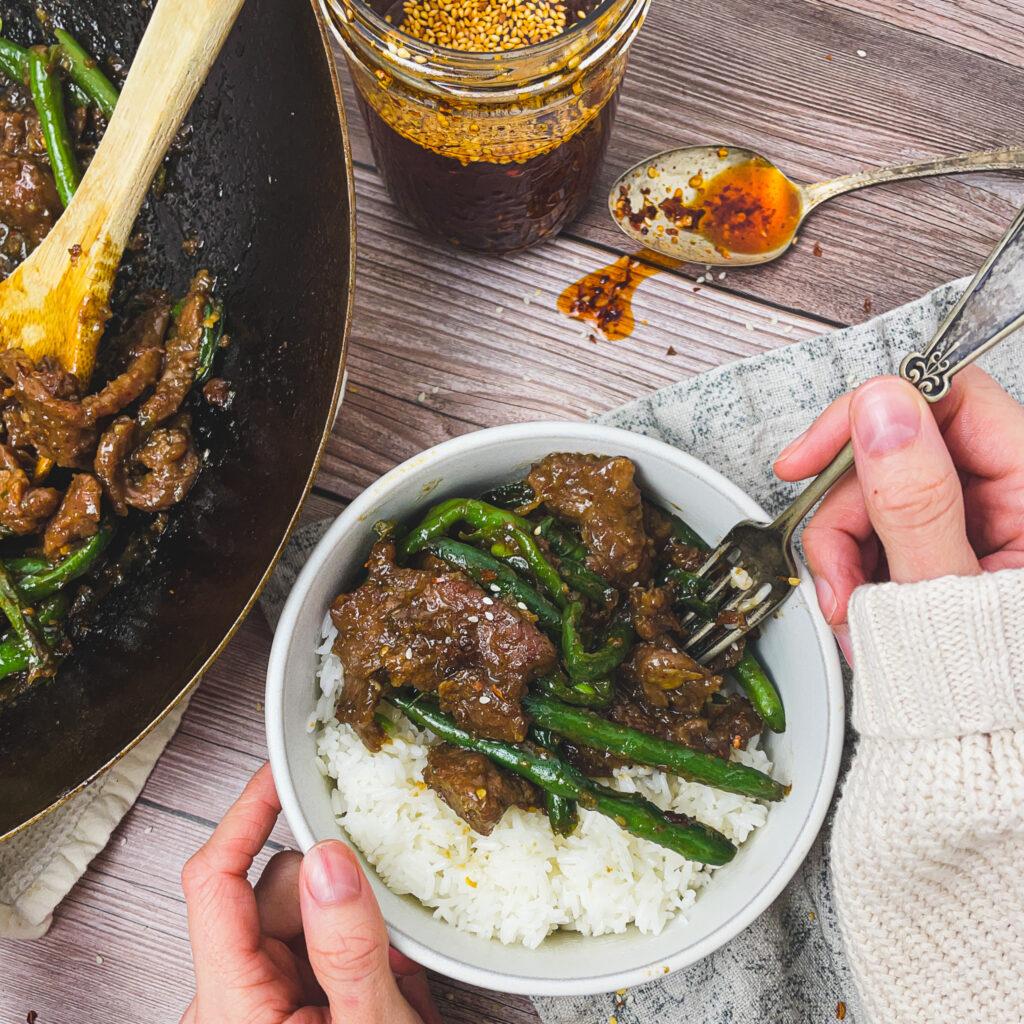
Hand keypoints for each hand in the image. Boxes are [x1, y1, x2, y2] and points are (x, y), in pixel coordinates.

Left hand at [180, 764, 441, 1023]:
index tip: (279, 775)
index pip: (215, 879)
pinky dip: (363, 943)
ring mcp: (267, 998)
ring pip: (307, 907)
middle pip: (275, 890)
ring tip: (394, 976)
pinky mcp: (297, 1000)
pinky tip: (388, 981)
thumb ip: (348, 950)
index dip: (247, 814)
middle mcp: (236, 997)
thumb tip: (331, 860)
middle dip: (337, 896)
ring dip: (358, 925)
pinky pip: (327, 937)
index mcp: (231, 1004)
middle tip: (386, 930)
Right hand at [774, 366, 1023, 660]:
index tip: (810, 457)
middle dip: (845, 514)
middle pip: (896, 451)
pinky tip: (858, 604)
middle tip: (833, 571)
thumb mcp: (948, 594)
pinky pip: (877, 527)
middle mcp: (1008, 491)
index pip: (946, 400)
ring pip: (875, 492)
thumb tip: (882, 411)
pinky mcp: (942, 539)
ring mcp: (973, 517)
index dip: (868, 414)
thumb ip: (916, 500)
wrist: (984, 744)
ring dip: (842, 548)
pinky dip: (854, 564)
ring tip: (848, 607)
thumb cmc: (994, 684)